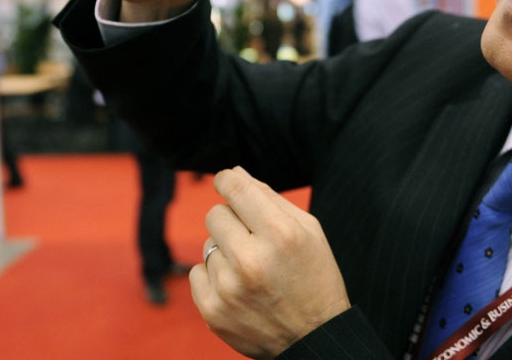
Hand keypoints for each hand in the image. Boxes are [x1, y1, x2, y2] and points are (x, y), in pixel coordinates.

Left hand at [190, 167, 350, 358]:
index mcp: (280, 234)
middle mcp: (251, 259)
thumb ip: (270, 198)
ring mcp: (229, 288)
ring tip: (252, 270)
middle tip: (252, 238)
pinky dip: (214, 276)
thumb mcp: (309, 230)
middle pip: (216, 214)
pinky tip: (239, 287)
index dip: (227, 179)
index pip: (235, 188)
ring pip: (207, 245)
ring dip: (226, 252)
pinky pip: (196, 273)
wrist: (314, 338)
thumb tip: (235, 172)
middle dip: (232, 220)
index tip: (226, 181)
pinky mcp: (212, 311)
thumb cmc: (315, 277)